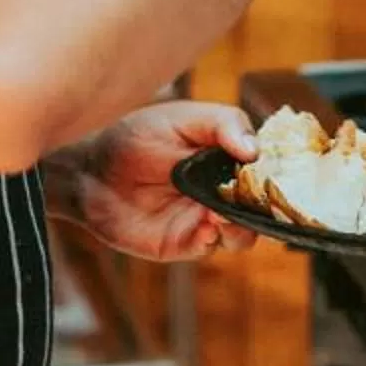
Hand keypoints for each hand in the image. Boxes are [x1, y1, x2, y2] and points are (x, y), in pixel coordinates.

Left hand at [46, 101, 260, 261]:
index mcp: (228, 159)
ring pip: (241, 235)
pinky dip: (210, 239)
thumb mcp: (181, 117)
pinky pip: (207, 247)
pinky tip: (204, 227)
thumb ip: (222, 125)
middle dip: (261, 207)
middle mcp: (222, 192)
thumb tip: (254, 149)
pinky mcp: (181, 242)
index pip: (267, 172)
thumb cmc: (136, 135)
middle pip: (261, 210)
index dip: (275, 175)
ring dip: (239, 227)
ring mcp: (204, 219)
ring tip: (220, 215)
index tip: (270, 172)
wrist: (90, 169)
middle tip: (246, 198)